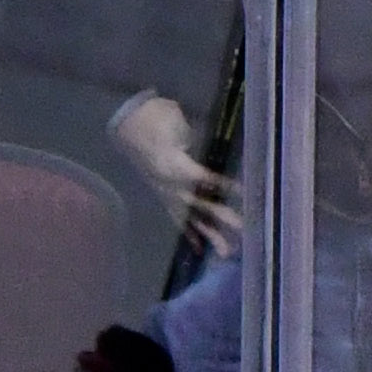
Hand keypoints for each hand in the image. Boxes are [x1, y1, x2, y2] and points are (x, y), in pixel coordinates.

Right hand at [114, 93, 240, 248]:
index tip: (244, 192)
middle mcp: (171, 185)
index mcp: (173, 164)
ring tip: (226, 252)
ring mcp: (167, 194)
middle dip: (222, 217)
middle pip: (201, 204)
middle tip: (242, 229)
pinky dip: (191, 235)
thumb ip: (188, 137)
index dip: (223, 184)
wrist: (128, 125)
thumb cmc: (154, 118)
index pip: (203, 177)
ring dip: (210, 235)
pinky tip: (201, 249)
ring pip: (192, 218)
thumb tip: (201, 148)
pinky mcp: (165, 198)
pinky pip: (179, 219)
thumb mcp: (173, 121)